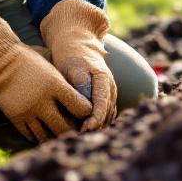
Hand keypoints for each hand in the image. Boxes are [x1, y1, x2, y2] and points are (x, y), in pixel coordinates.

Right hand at [0, 12, 91, 141]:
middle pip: (66, 127)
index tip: (87, 112)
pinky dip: (40, 137)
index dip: (87, 112)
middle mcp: (43, 101)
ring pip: (49, 135)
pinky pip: (32, 136)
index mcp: (55, 85)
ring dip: (57, 136)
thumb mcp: (50, 64)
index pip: (81, 107)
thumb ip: (64, 79)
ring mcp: (29, 112)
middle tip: (78, 129)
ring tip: (62, 134)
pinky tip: (46, 133)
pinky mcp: (16, 119)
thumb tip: (82, 91)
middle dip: (74, 130)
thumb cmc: (28, 59)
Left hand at [39, 0, 117, 131]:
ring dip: (96, 127)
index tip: (84, 128)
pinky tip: (84, 129)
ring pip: (107, 115)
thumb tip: (85, 101)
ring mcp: (110, 92)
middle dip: (95, 126)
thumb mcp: (72, 66)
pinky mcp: (105, 96)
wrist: (77, 43)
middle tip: (78, 137)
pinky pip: (105, 114)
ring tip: (80, 136)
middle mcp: (110, 87)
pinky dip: (97, 123)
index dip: (95, 119)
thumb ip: (79, 82)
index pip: (102, 104)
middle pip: (107, 113)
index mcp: (104, 79)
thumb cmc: (71, 55)